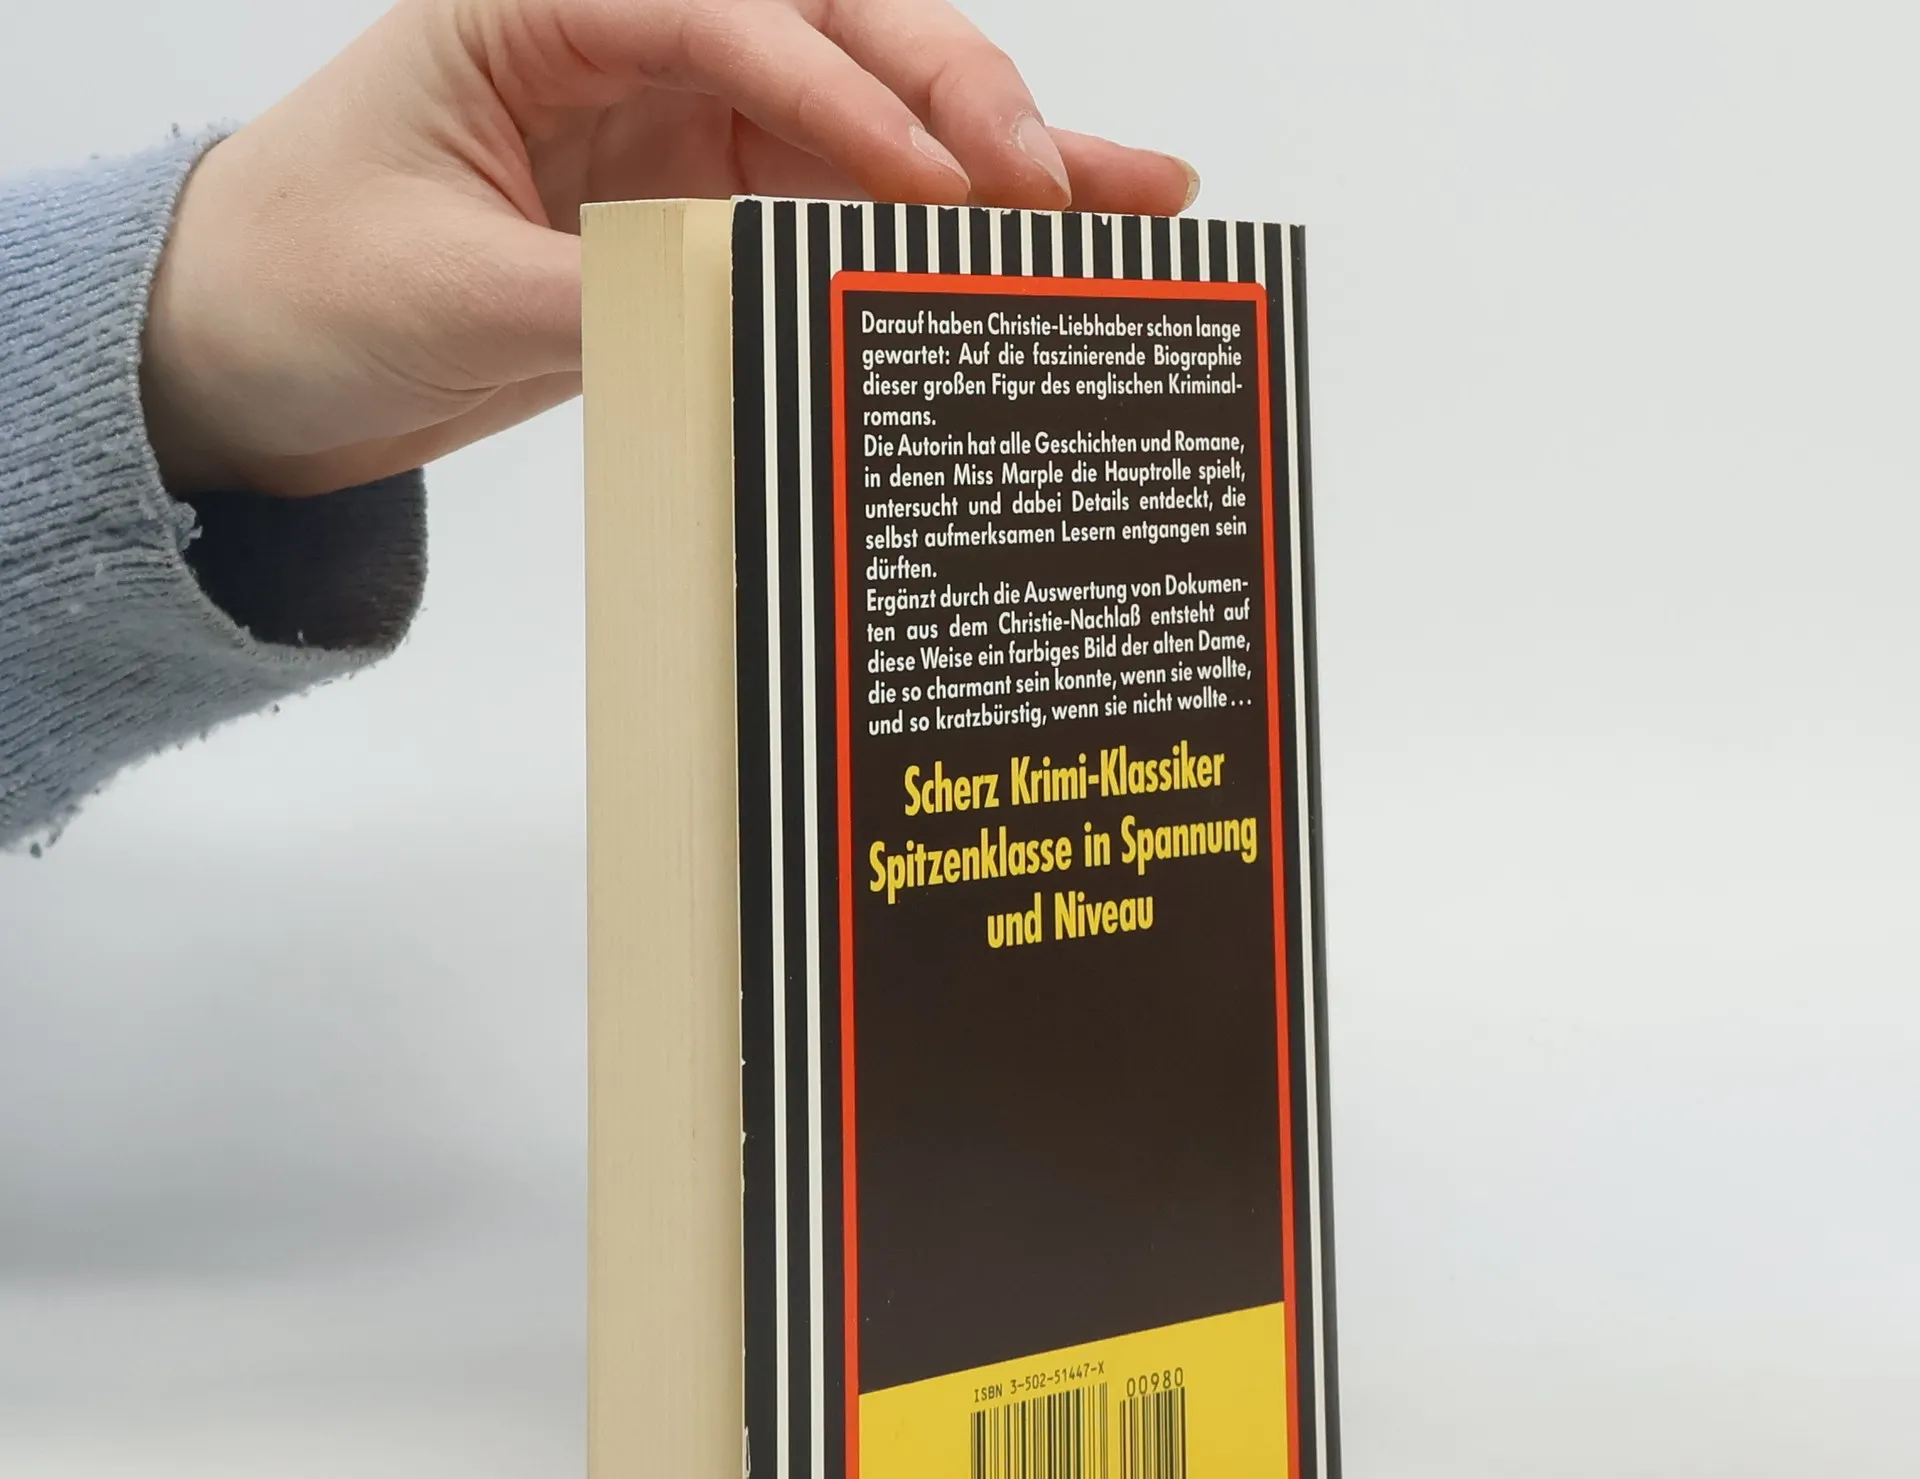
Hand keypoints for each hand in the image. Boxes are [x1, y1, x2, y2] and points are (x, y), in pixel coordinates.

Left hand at [140, 0, 1196, 498]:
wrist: (254, 351)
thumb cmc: (306, 281)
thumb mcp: (447, 292)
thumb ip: (610, 295)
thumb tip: (767, 319)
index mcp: (540, 0)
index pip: (726, 15)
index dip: (840, 96)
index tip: (930, 182)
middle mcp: (635, 35)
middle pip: (836, 29)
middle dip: (955, 97)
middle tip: (1048, 183)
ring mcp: (688, 118)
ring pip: (874, 108)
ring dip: (999, 149)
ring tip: (1136, 196)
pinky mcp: (716, 201)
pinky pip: (851, 200)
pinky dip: (947, 219)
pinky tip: (1060, 221)